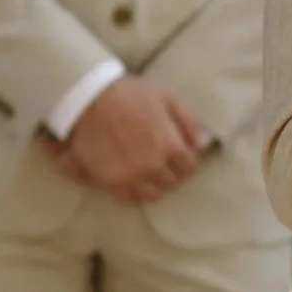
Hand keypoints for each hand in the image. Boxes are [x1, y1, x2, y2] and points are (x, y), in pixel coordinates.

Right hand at [55, 76, 208, 201]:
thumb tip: (201, 144)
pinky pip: (128, 197)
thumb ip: (188, 121)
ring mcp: (133, 176)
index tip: (177, 157)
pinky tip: (130, 179)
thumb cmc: (130, 94)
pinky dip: (132, 191)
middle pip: (171, 182)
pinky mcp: (111, 181)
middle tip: (160, 163)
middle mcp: (155, 166)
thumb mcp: (167, 98)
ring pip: (152, 193)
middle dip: (169, 172)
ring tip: (145, 173)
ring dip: (152, 184)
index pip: (188, 167)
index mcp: (171, 147)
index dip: (184, 161)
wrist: (90, 98)